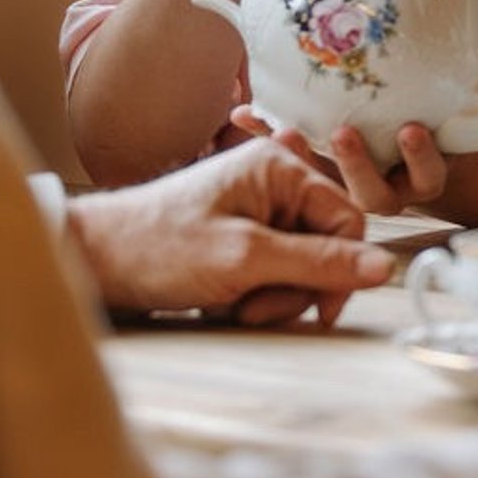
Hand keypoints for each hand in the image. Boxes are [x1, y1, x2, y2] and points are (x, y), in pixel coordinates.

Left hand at [65, 136, 396, 327]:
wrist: (93, 260)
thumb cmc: (158, 249)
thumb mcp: (246, 259)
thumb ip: (319, 263)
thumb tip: (384, 267)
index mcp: (279, 168)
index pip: (349, 221)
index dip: (341, 270)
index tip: (318, 310)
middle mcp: (272, 181)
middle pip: (326, 247)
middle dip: (296, 287)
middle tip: (252, 305)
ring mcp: (256, 209)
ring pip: (302, 266)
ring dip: (274, 296)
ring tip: (231, 302)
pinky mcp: (242, 235)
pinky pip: (275, 271)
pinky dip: (256, 294)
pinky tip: (224, 299)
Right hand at [229, 109, 450, 218]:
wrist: (428, 144)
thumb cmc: (361, 136)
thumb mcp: (317, 132)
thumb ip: (278, 127)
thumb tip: (239, 112)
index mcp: (336, 189)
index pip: (315, 184)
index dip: (299, 160)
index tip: (284, 133)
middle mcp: (370, 193)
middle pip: (363, 195)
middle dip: (351, 165)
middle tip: (341, 134)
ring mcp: (405, 188)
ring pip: (403, 190)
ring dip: (404, 160)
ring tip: (404, 131)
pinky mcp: (435, 174)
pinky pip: (434, 173)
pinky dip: (427, 154)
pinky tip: (417, 128)